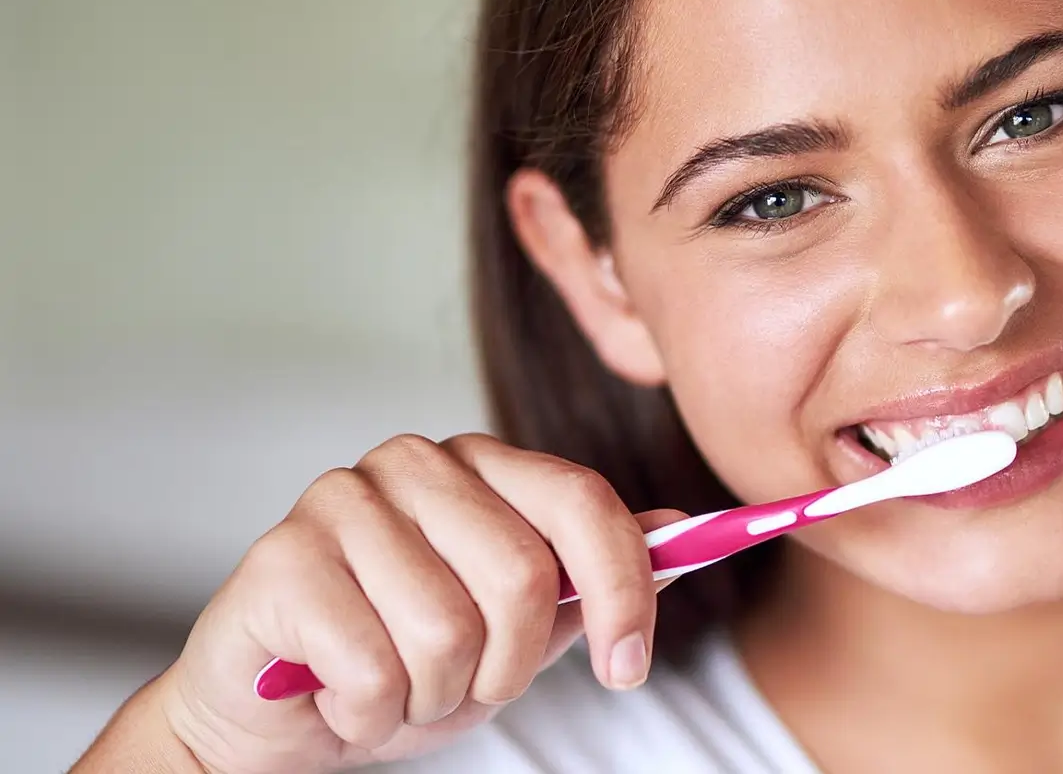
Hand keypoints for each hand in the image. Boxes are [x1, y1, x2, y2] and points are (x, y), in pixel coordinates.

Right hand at [97, 433, 683, 773]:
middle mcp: (413, 463)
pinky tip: (338, 694)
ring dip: (431, 695)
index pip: (582, 500)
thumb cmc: (397, 664)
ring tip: (393, 686)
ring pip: (448, 632)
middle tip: (460, 684)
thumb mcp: (513, 633)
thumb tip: (676, 530)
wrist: (268, 719)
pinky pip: (374, 671)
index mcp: (481, 467)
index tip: (628, 668)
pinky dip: (369, 714)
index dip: (623, 590)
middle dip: (506, 667)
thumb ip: (587, 582)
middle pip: (523, 577)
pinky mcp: (281, 558)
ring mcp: (341, 500)